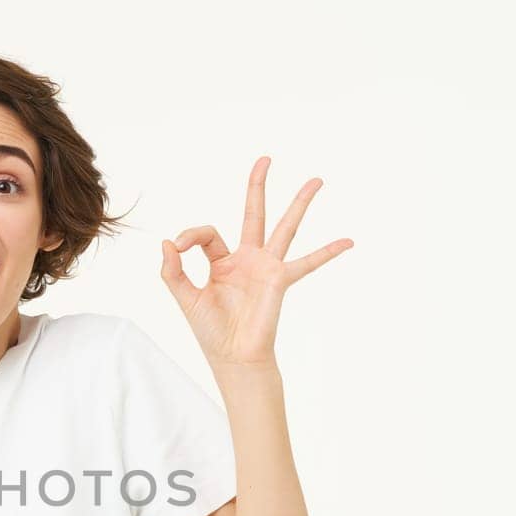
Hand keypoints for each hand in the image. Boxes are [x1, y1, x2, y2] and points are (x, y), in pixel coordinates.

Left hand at [160, 155, 352, 368]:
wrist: (232, 356)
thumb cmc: (210, 331)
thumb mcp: (184, 297)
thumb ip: (172, 271)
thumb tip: (167, 242)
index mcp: (222, 262)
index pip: (208, 234)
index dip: (191, 234)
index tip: (179, 247)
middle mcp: (247, 259)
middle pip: (254, 213)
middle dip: (258, 186)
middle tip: (265, 159)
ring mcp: (266, 267)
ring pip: (285, 227)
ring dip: (300, 203)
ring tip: (316, 180)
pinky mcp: (280, 280)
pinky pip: (308, 263)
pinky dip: (328, 252)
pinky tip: (348, 241)